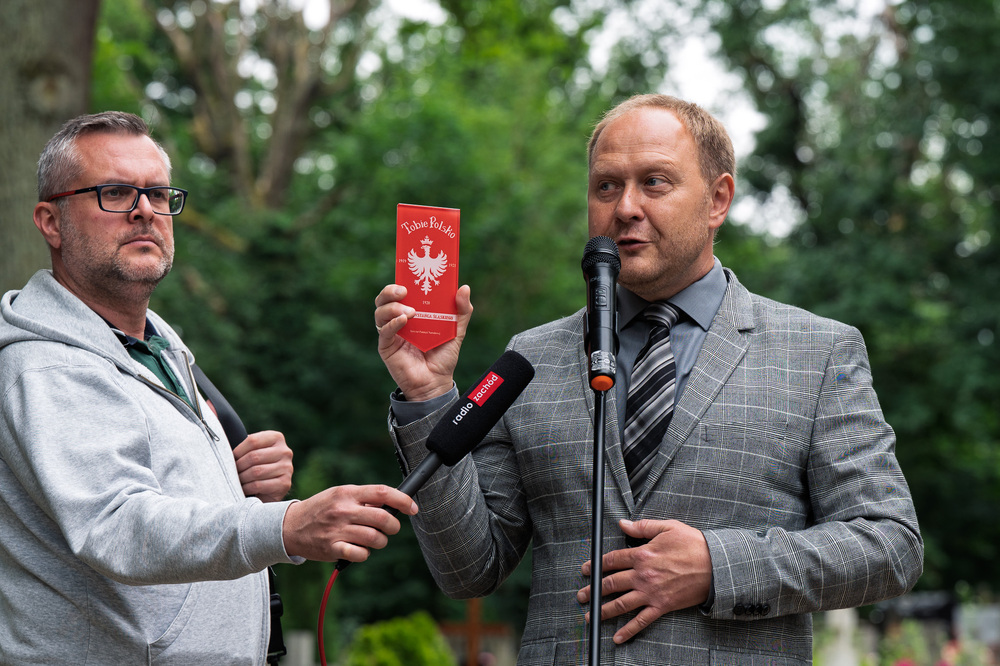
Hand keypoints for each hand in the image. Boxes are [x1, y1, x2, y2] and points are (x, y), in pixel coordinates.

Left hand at [233, 430, 293, 502]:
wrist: (272, 488)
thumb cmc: (257, 466)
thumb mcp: (254, 451)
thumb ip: (245, 446)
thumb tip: (221, 444)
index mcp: (277, 438)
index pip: (253, 440)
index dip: (238, 451)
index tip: (230, 459)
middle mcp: (285, 451)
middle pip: (254, 456)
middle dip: (238, 466)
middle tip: (231, 472)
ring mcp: (287, 468)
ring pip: (256, 472)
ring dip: (242, 478)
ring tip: (237, 481)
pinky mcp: (285, 483)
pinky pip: (259, 485)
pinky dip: (247, 488)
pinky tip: (244, 489)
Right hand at [281, 484, 418, 561]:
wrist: (289, 526)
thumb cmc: (321, 509)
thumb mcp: (339, 495)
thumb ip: (363, 498)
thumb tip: (392, 504)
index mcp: (347, 493)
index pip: (382, 492)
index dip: (402, 500)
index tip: (412, 508)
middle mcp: (343, 510)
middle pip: (383, 518)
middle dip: (394, 526)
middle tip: (391, 528)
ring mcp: (337, 530)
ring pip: (375, 538)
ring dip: (380, 541)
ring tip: (373, 539)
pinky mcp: (332, 548)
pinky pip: (360, 554)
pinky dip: (365, 554)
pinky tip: (359, 549)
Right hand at [374, 283, 472, 400]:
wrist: (435, 383)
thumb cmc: (443, 357)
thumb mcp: (456, 331)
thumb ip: (462, 311)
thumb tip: (464, 287)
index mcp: (413, 312)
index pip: (401, 291)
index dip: (402, 280)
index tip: (411, 273)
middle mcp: (398, 320)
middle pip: (384, 298)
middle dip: (390, 290)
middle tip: (404, 290)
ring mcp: (391, 332)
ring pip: (380, 311)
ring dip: (392, 306)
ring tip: (410, 311)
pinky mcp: (386, 346)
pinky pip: (383, 330)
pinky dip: (392, 323)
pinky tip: (404, 320)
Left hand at [577, 518, 711, 643]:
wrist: (716, 566)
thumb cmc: (693, 544)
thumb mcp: (668, 527)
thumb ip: (642, 527)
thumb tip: (622, 524)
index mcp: (642, 554)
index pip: (611, 560)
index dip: (595, 565)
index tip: (585, 569)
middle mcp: (642, 575)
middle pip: (610, 584)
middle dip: (592, 590)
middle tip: (581, 595)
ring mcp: (651, 593)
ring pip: (620, 604)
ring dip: (602, 611)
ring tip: (589, 616)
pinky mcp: (662, 606)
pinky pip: (641, 621)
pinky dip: (628, 630)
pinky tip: (617, 637)